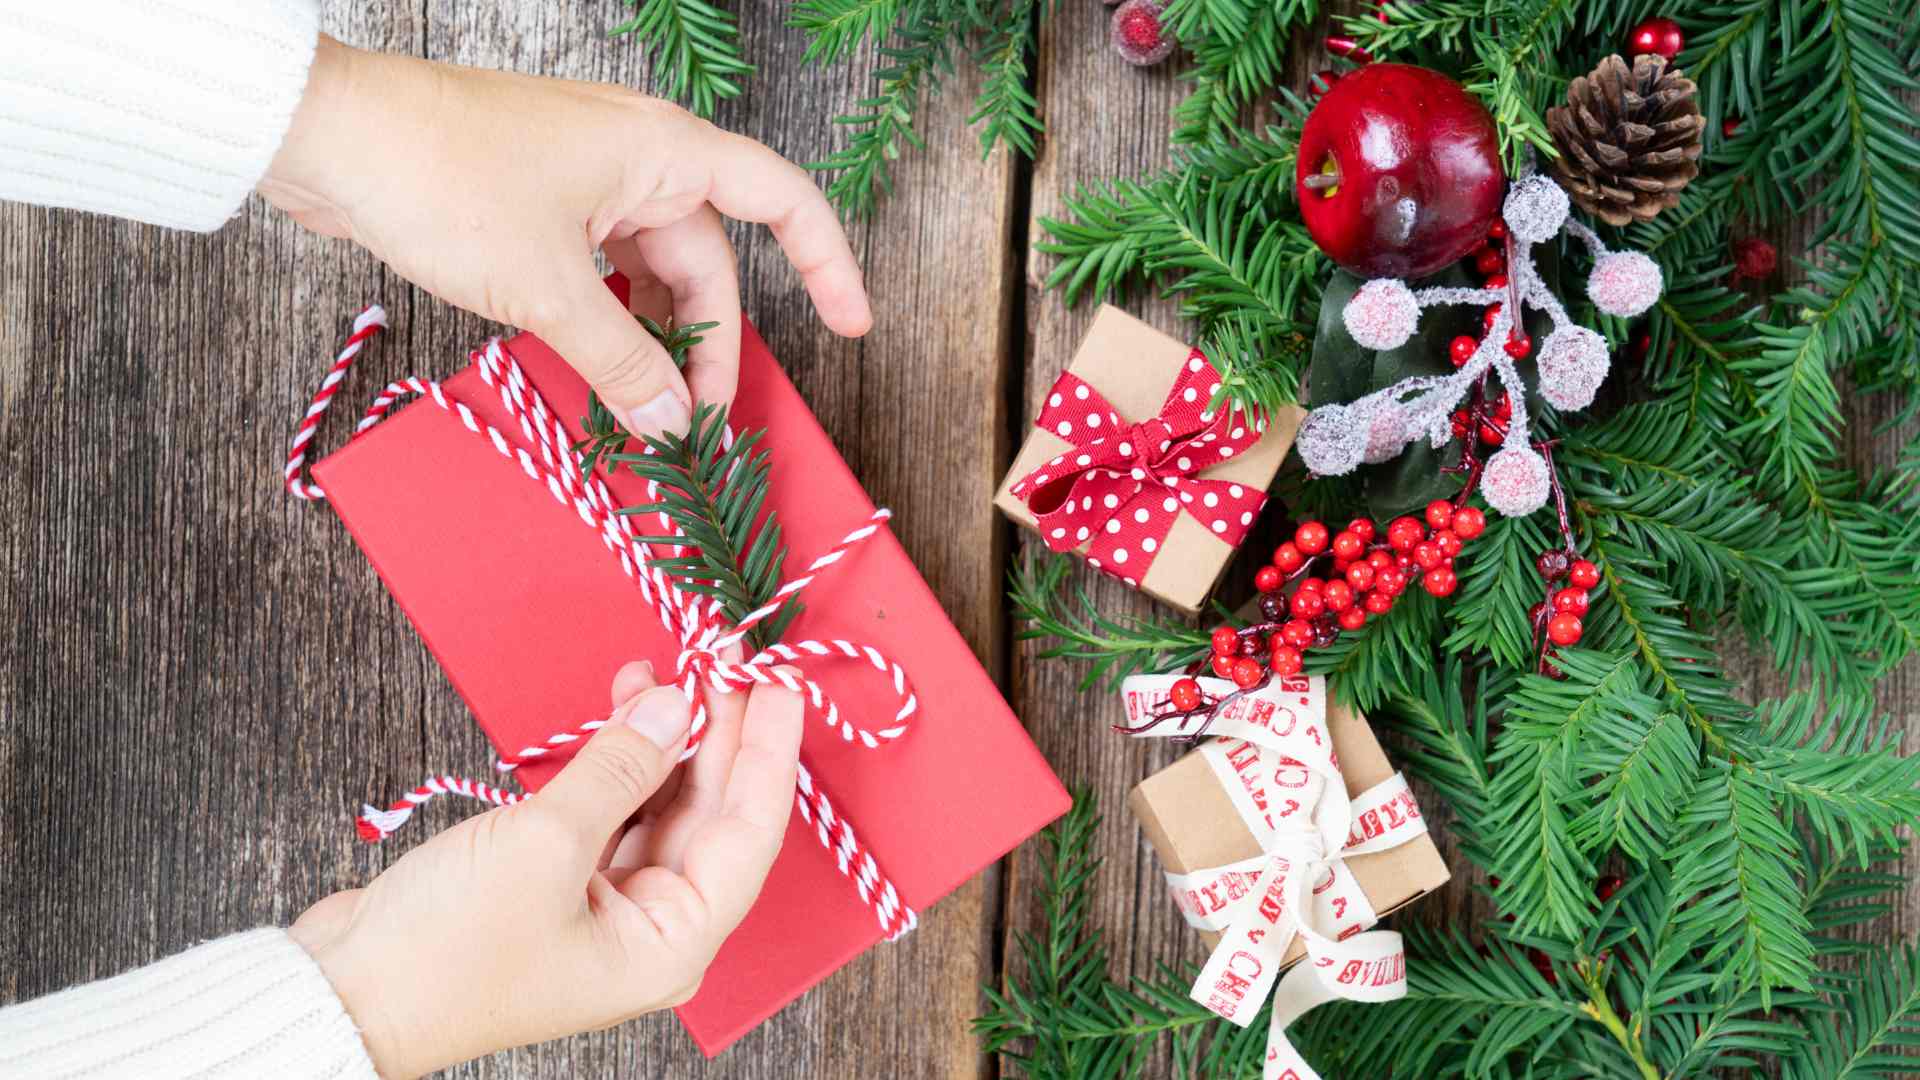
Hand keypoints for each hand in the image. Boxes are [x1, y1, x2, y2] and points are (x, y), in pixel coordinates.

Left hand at [260, 36, 871, 439]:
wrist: (322, 134)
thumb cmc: (441, 180)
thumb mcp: (546, 287)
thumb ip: (623, 360)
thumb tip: (675, 422)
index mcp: (663, 150)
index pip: (782, 201)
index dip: (829, 263)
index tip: (852, 325)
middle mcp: (635, 156)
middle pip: (707, 259)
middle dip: (705, 344)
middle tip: (692, 427)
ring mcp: (583, 177)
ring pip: (649, 271)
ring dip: (652, 339)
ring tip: (642, 411)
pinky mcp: (535, 199)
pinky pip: (599, 268)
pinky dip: (606, 319)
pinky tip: (595, 370)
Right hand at [291, 662, 802, 1077]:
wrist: (342, 992)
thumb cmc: (446, 950)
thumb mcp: (546, 843)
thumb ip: (622, 766)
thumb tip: (678, 705)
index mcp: (672, 944)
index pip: (750, 832)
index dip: (769, 750)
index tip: (780, 680)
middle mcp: (653, 929)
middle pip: (710, 812)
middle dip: (718, 729)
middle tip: (723, 654)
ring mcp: (608, 906)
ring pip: (662, 804)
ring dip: (665, 735)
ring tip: (668, 666)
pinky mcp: (563, 882)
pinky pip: (614, 809)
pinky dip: (620, 757)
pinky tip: (625, 704)